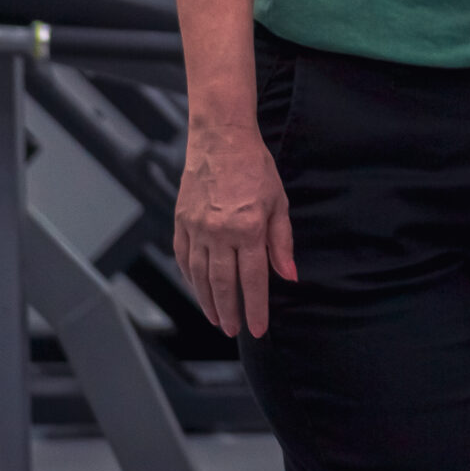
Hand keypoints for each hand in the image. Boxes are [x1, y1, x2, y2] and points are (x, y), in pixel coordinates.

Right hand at [173, 123, 296, 336]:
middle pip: (223, 284)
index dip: (256, 308)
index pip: (253, 280)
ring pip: (200, 276)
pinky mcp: (181, 222)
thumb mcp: (278, 202)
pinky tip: (198, 290)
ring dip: (208, 301)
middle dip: (229, 312)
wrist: (221, 139)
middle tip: (234, 331)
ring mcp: (196, 228)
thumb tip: (288, 275)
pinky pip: (184, 258)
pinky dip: (191, 279)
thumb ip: (282, 242)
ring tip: (216, 319)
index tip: (258, 329)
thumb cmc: (255, 167)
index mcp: (248, 228)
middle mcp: (219, 232)